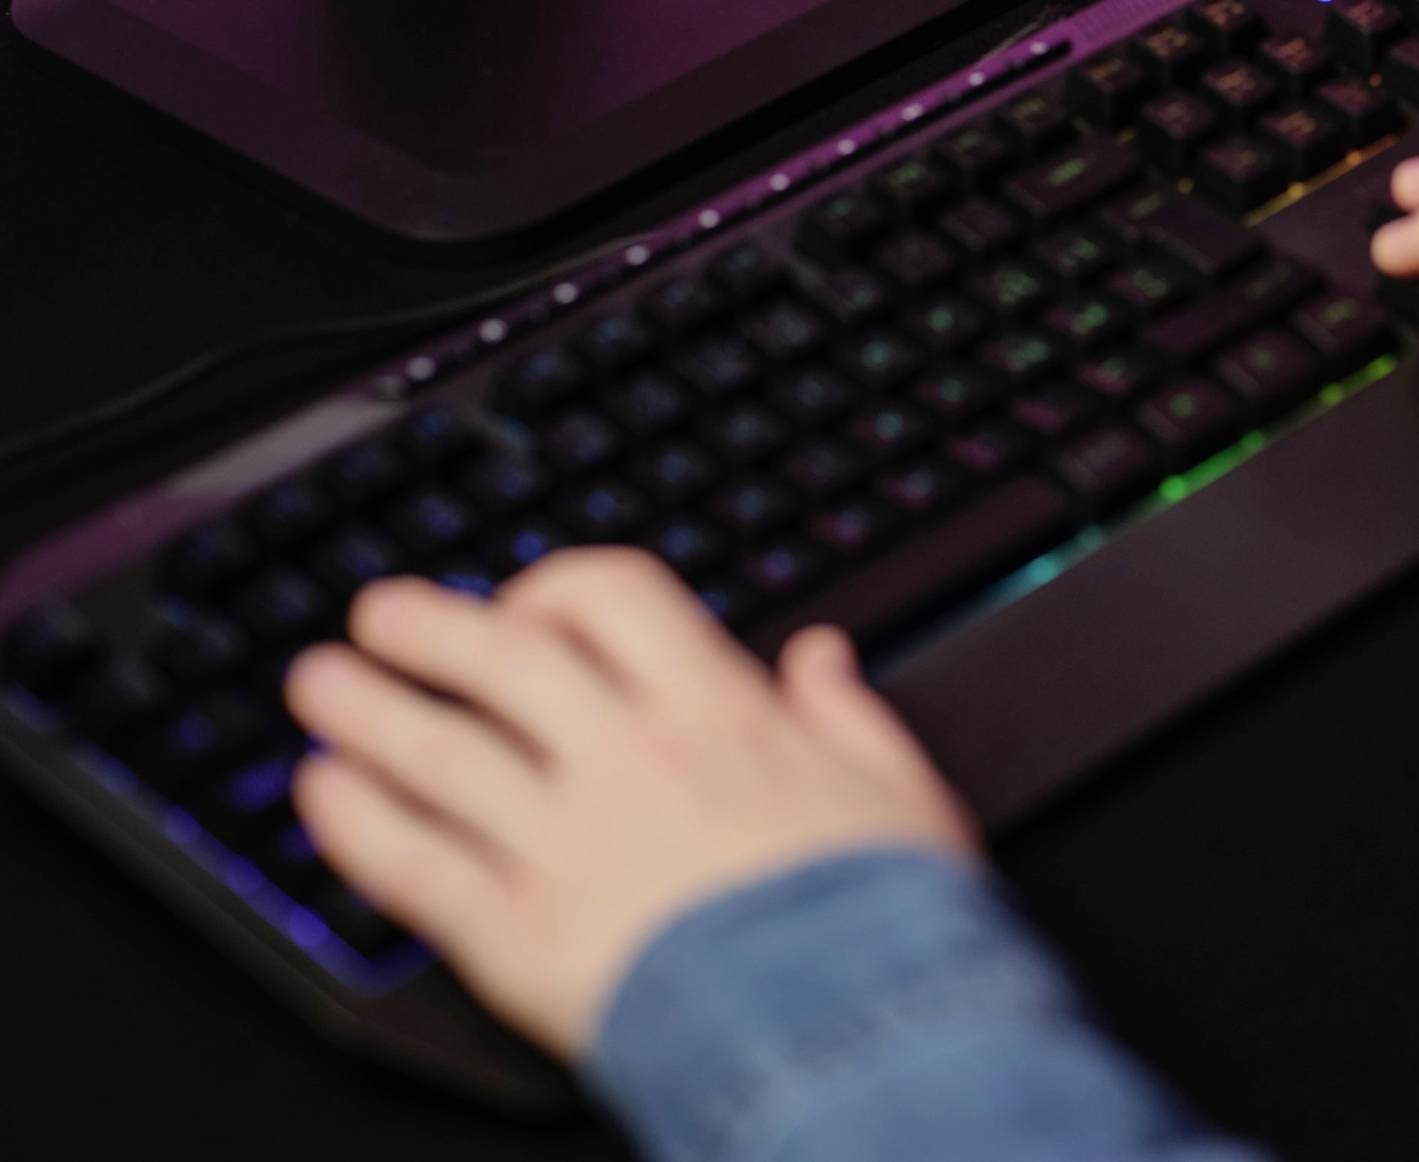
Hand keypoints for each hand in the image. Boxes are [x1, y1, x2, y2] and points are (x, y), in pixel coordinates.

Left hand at [284, 552, 979, 1061]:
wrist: (842, 1030)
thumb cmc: (878, 916)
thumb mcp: (898, 787)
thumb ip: (849, 714)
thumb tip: (822, 658)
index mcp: (718, 714)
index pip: (612, 600)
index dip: (553, 588)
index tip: (526, 603)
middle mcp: (626, 760)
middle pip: (502, 662)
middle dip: (430, 628)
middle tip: (381, 613)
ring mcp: (564, 844)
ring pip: (441, 752)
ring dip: (368, 710)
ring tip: (320, 684)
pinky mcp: (518, 937)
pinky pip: (417, 864)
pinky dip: (359, 823)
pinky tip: (323, 794)